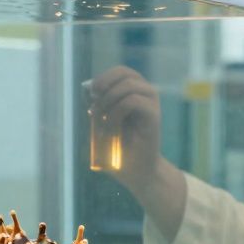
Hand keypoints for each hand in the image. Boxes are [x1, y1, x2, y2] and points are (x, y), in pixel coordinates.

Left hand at [88, 65, 163, 194]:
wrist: (135, 172)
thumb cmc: (119, 149)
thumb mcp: (103, 122)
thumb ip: (98, 105)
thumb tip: (88, 88)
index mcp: (135, 93)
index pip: (121, 71)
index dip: (104, 77)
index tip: (92, 94)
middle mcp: (146, 95)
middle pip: (125, 73)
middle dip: (105, 85)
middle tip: (95, 103)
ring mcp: (152, 105)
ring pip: (129, 85)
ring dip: (109, 100)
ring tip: (102, 119)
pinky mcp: (154, 117)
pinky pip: (133, 101)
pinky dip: (116, 112)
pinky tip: (111, 126)